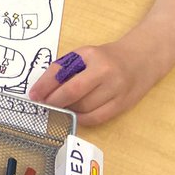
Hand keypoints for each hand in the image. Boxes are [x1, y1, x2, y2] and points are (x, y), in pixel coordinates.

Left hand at [27, 41, 157, 125]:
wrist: (141, 60)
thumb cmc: (106, 57)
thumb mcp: (84, 55)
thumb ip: (65, 69)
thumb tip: (43, 90)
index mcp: (90, 55)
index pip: (61, 72)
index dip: (44, 85)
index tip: (33, 95)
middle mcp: (104, 72)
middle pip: (73, 92)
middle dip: (54, 101)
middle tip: (44, 105)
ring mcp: (116, 90)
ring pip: (84, 107)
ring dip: (68, 110)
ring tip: (60, 107)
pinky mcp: (122, 105)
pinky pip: (97, 117)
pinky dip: (82, 119)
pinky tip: (74, 115)